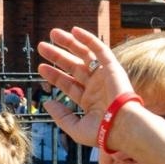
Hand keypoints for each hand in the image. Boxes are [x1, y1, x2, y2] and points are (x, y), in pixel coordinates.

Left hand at [37, 28, 133, 149]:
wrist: (124, 126)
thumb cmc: (103, 132)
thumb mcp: (75, 128)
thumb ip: (61, 116)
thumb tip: (47, 103)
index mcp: (89, 101)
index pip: (68, 83)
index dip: (54, 75)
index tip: (40, 67)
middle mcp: (96, 86)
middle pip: (73, 66)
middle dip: (57, 55)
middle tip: (41, 46)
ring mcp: (104, 76)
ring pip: (84, 55)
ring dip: (69, 43)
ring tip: (52, 34)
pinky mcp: (112, 68)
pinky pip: (100, 49)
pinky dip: (88, 39)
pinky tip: (74, 30)